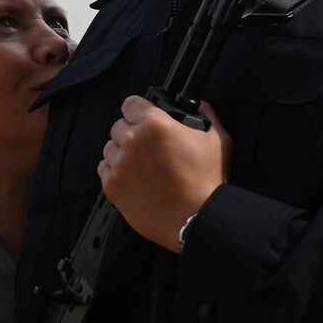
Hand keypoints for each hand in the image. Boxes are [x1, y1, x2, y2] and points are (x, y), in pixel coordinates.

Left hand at [98, 97, 229, 252]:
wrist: (196, 218)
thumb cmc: (207, 181)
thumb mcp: (217, 138)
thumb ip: (205, 114)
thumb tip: (198, 105)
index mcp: (156, 124)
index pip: (131, 103)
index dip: (139, 109)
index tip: (144, 116)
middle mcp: (133, 141)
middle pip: (118, 126)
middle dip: (133, 132)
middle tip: (150, 146)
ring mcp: (120, 165)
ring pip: (110, 148)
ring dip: (123, 152)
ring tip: (143, 165)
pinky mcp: (112, 186)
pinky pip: (104, 169)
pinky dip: (116, 171)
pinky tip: (135, 178)